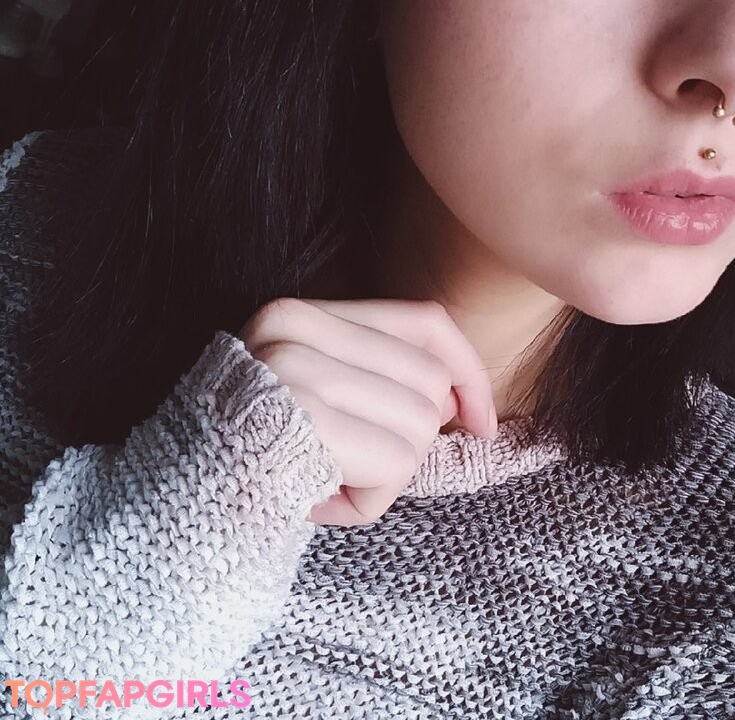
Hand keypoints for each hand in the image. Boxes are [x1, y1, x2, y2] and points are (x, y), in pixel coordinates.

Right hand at [238, 297, 495, 525]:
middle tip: (354, 462)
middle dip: (414, 438)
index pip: (425, 321)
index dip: (468, 370)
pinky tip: (318, 500)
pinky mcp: (307, 422)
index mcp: (300, 311)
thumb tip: (465, 404)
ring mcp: (300, 372)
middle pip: (430, 380)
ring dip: (385, 475)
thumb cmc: (254, 457)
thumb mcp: (315, 393)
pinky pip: (395, 467)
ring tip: (326, 479)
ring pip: (419, 427)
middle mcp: (296, 330)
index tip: (481, 421)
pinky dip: (368, 500)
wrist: (170, 506)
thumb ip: (379, 375)